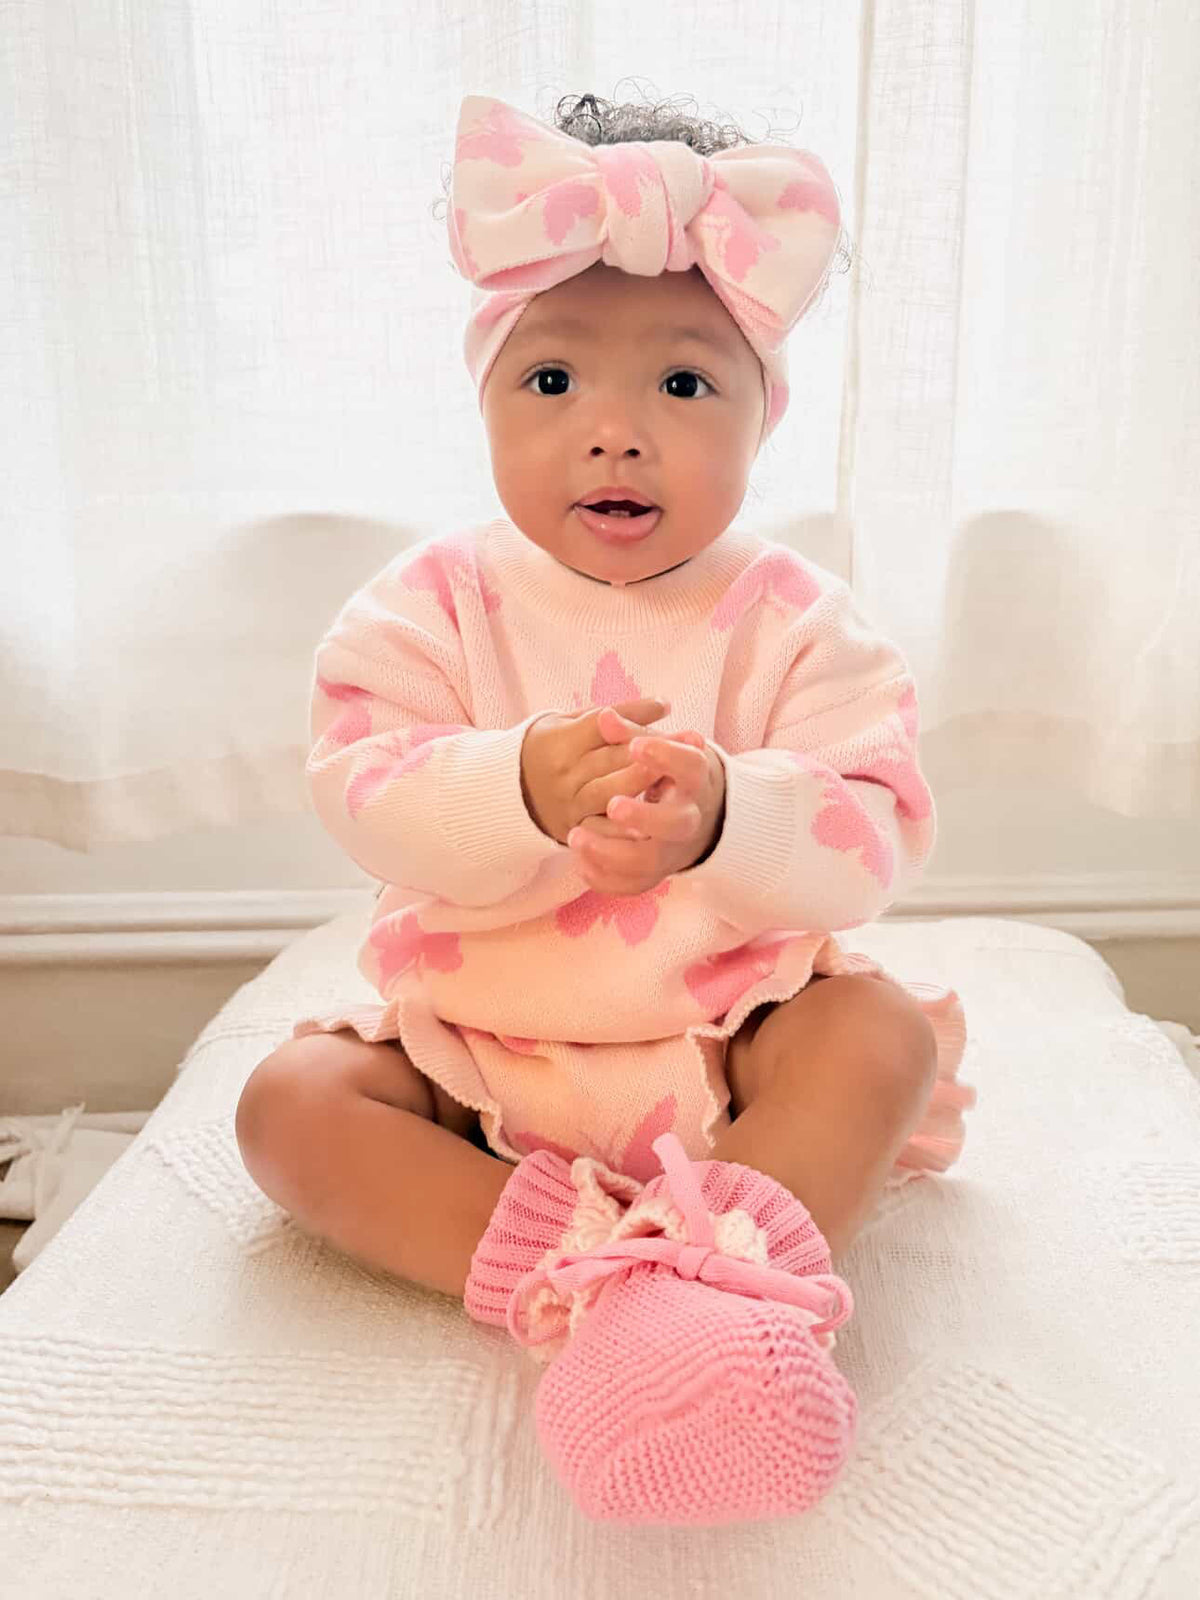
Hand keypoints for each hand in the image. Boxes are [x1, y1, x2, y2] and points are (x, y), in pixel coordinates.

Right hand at [520, 698, 672, 845]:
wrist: (512, 793)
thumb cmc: (553, 748)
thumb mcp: (571, 723)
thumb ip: (615, 715)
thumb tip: (664, 705)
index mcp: (561, 741)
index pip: (600, 725)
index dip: (633, 717)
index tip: (667, 707)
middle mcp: (563, 773)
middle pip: (609, 759)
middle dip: (650, 750)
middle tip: (688, 743)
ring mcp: (568, 804)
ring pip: (608, 793)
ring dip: (642, 786)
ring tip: (673, 780)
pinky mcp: (574, 829)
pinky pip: (600, 831)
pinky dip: (623, 830)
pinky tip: (649, 828)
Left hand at [570, 726, 725, 896]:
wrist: (692, 815)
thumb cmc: (667, 773)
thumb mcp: (656, 749)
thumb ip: (629, 733)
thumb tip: (604, 717)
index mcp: (694, 780)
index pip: (690, 767)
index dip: (666, 756)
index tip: (636, 746)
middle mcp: (688, 818)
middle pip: (675, 824)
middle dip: (644, 817)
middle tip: (613, 805)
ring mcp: (672, 851)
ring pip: (648, 862)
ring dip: (611, 852)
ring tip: (575, 836)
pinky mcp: (655, 873)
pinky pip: (632, 885)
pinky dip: (606, 878)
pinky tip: (581, 861)